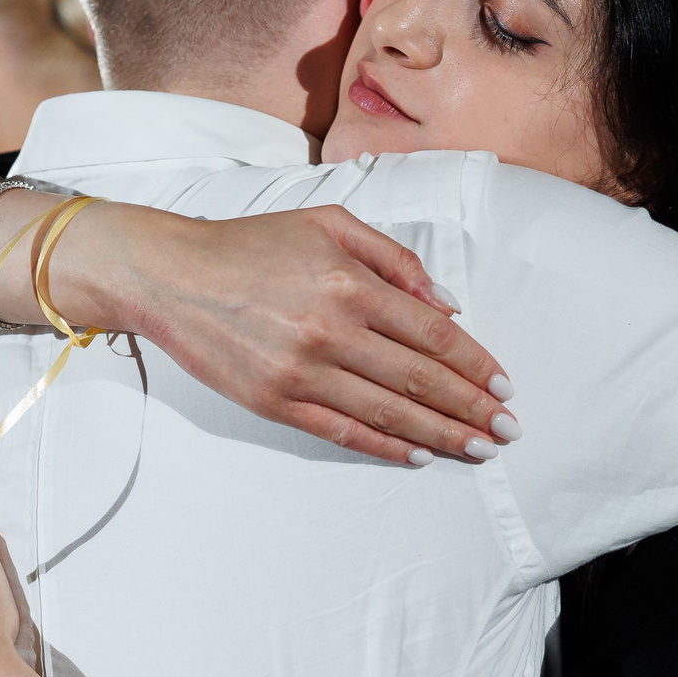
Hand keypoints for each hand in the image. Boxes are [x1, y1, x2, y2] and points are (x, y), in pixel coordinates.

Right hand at [84, 203, 518, 465]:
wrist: (171, 276)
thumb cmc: (251, 244)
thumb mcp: (328, 222)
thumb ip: (394, 258)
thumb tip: (446, 304)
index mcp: (348, 282)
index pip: (431, 333)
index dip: (474, 363)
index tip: (504, 386)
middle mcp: (330, 330)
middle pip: (420, 379)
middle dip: (471, 408)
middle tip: (506, 430)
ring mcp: (301, 372)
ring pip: (389, 412)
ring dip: (441, 435)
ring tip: (478, 449)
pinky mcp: (275, 402)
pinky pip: (343, 430)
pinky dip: (385, 445)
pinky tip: (417, 454)